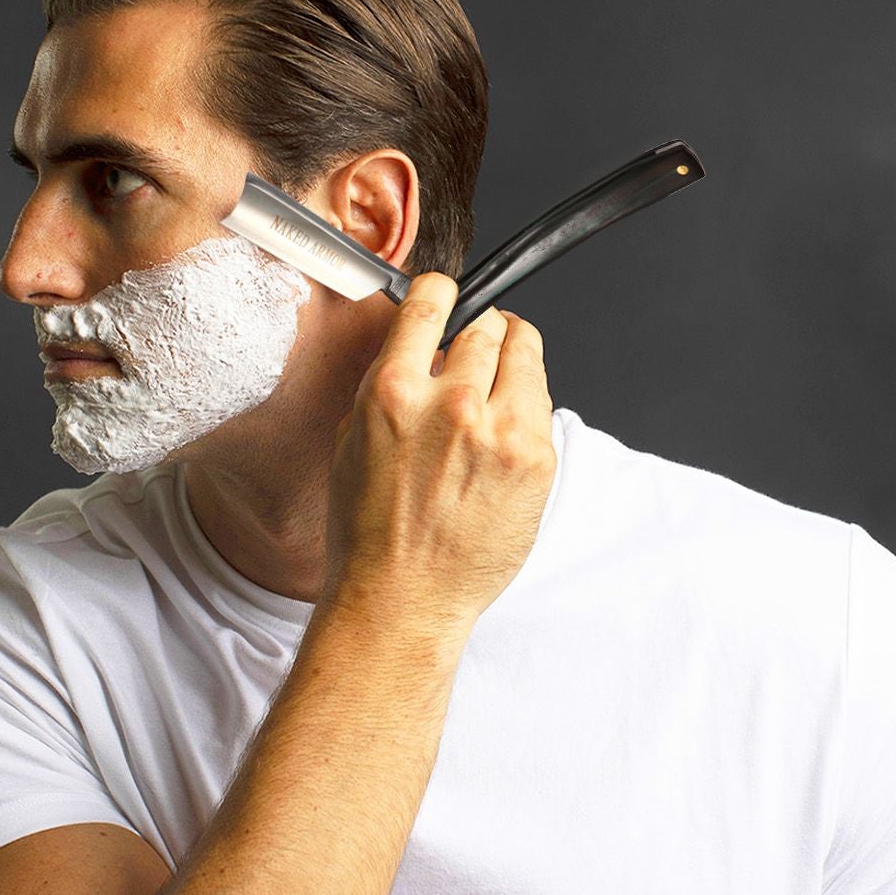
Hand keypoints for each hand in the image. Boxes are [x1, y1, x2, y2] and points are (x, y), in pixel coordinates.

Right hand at [320, 272, 556, 633]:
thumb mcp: (354, 440)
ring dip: (512, 363)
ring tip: (496, 394)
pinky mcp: (536, 458)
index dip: (445, 295)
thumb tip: (424, 349)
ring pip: (525, 355)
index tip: (450, 302)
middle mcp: (452, 403)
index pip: (433, 301)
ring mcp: (500, 430)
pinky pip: (541, 404)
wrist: (402, 598)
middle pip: (488, 325)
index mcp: (394, 391)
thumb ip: (392, 385)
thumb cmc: (369, 532)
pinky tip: (503, 438)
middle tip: (478, 357)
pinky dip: (526, 408)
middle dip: (482, 335)